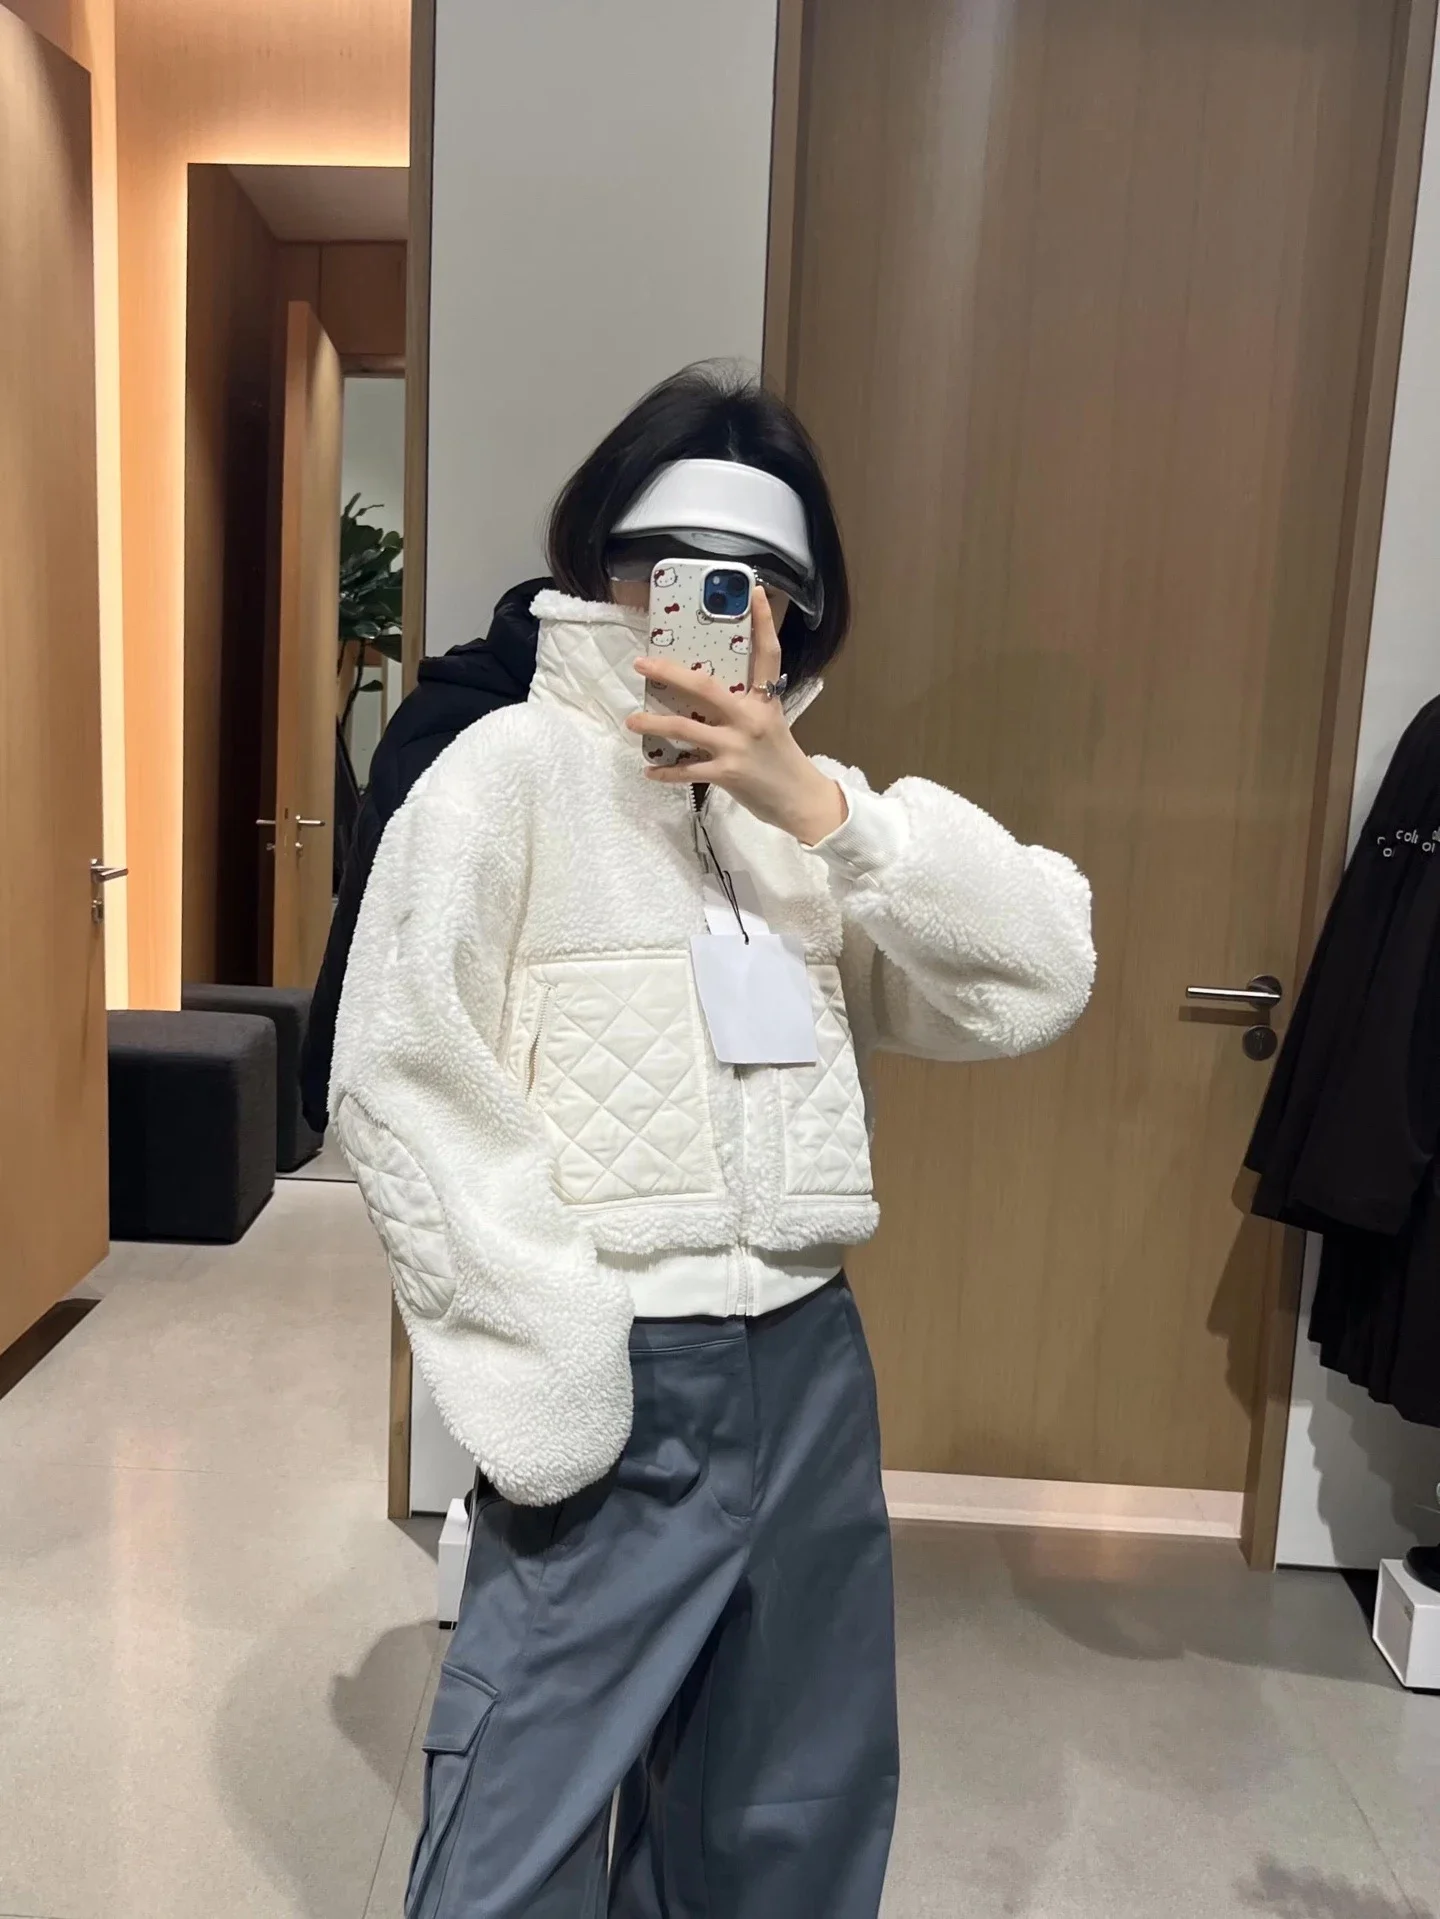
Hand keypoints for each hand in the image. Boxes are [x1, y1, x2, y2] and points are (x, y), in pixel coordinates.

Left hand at [627, 587, 847, 844]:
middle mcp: (750, 718)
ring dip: (653, 724)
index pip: (768, 654)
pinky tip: (649, 770)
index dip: (763, 622)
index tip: (757, 592)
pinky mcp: (727, 773)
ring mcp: (737, 746)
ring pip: (685, 729)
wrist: (800, 799)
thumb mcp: (771, 722)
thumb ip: (745, 705)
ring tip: (632, 720)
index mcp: (765, 701)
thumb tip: (708, 693)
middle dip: (669, 673)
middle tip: (642, 662)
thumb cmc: (782, 760)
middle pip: (704, 688)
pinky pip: (687, 771)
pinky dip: (666, 772)